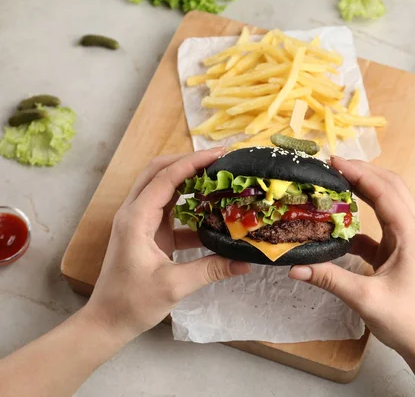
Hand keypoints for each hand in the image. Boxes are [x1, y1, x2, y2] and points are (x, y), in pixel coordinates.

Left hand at [84, 148, 250, 341]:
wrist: (107, 321)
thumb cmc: (132, 302)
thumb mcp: (174, 286)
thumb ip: (211, 270)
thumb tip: (245, 263)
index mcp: (136, 219)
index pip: (166, 178)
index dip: (193, 162)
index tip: (221, 154)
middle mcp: (134, 213)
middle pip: (158, 171)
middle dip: (188, 161)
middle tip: (219, 160)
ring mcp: (138, 221)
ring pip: (162, 187)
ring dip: (188, 179)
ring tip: (217, 177)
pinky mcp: (146, 232)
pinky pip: (168, 209)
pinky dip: (189, 206)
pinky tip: (211, 213)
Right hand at [289, 156, 414, 354]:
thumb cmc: (406, 321)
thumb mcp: (365, 298)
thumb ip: (329, 279)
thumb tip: (295, 267)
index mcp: (411, 234)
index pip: (384, 191)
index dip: (359, 172)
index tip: (332, 161)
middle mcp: (414, 230)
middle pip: (391, 187)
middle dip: (363, 171)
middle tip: (333, 165)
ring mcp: (410, 240)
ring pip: (389, 202)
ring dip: (366, 189)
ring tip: (337, 181)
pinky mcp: (402, 251)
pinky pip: (382, 224)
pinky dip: (363, 216)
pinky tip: (342, 221)